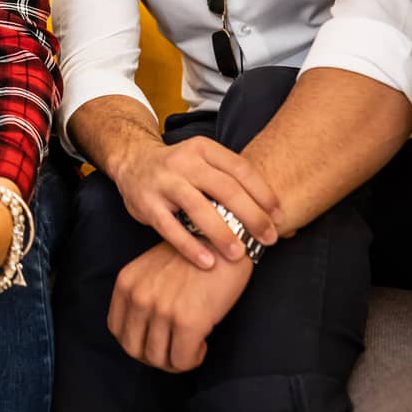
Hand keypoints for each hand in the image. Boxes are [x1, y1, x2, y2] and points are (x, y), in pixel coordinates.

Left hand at [107, 240, 252, 371]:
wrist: (225, 242)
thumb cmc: (194, 257)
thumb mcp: (152, 270)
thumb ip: (141, 295)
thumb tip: (142, 334)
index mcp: (126, 283)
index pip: (117, 330)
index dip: (137, 343)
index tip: (157, 340)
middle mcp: (139, 296)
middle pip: (134, 349)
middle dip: (155, 356)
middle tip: (175, 348)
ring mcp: (161, 309)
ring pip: (158, 360)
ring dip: (176, 360)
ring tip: (191, 344)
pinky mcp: (187, 321)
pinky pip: (182, 361)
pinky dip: (192, 359)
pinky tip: (203, 343)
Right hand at [108, 135, 280, 269]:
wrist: (132, 161)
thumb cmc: (180, 169)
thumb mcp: (204, 162)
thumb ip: (232, 182)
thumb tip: (279, 216)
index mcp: (203, 149)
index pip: (240, 169)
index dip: (263, 193)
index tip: (278, 216)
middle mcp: (184, 162)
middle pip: (224, 188)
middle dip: (250, 215)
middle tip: (268, 239)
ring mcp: (164, 182)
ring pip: (198, 207)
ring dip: (222, 232)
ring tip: (239, 254)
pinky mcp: (147, 204)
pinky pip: (170, 228)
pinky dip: (190, 246)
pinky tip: (207, 262)